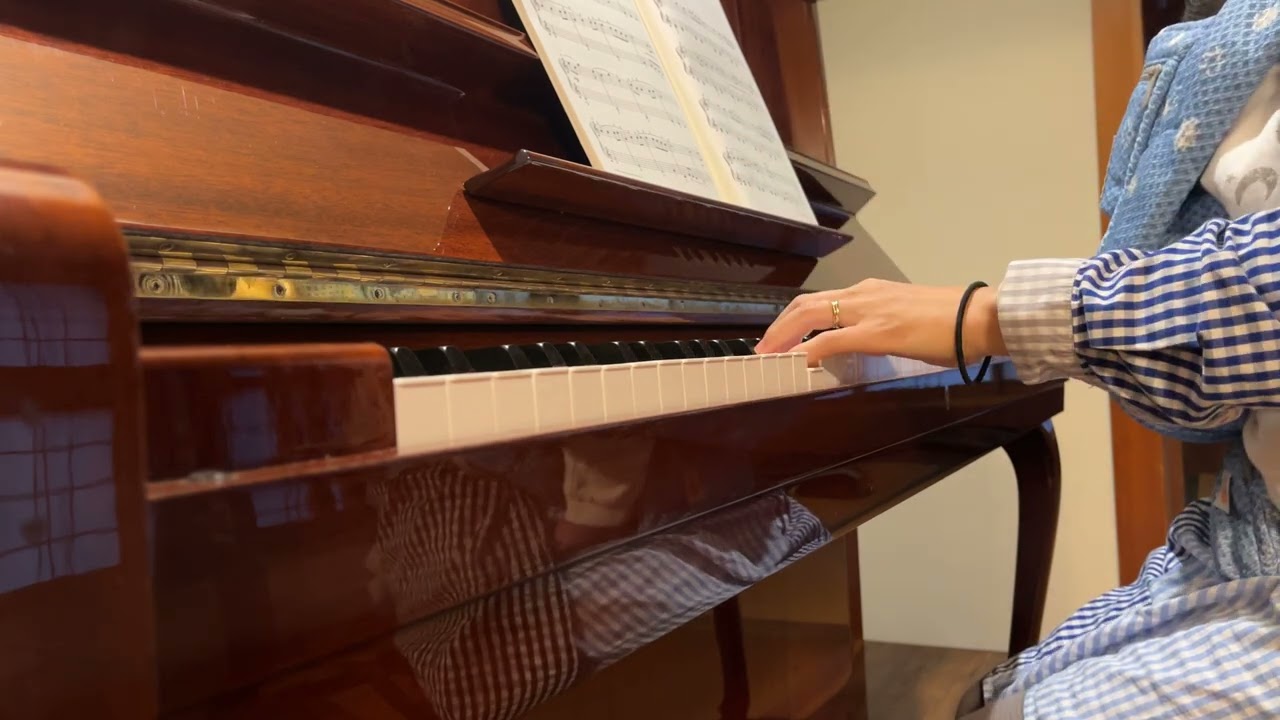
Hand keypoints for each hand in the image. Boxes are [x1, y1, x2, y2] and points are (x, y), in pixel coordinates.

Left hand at [755, 279, 1006, 366]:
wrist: (980, 317)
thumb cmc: (953, 321)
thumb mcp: (908, 317)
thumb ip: (882, 326)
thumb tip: (866, 344)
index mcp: (871, 291)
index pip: (821, 300)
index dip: (794, 318)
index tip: (780, 337)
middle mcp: (864, 294)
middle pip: (805, 304)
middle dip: (778, 326)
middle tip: (762, 348)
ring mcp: (869, 311)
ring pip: (810, 315)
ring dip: (784, 336)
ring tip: (768, 355)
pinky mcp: (877, 332)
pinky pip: (831, 339)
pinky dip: (809, 350)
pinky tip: (799, 363)